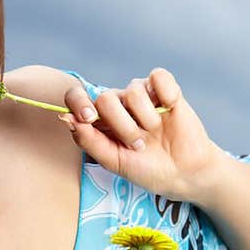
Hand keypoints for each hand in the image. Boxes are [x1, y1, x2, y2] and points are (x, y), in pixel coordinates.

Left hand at [59, 68, 219, 202]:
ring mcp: (142, 94)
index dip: (78, 102)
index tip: (87, 118)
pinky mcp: (165, 88)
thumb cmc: (146, 169)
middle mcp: (118, 103)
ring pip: (132, 91)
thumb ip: (89, 140)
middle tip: (138, 145)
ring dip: (145, 119)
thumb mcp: (114, 161)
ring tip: (154, 133)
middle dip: (123, 126)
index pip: (77, 97)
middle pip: (105, 98)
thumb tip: (66, 119)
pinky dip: (165, 93)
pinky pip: (158, 76)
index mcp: (100, 120)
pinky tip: (170, 108)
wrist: (182, 173)